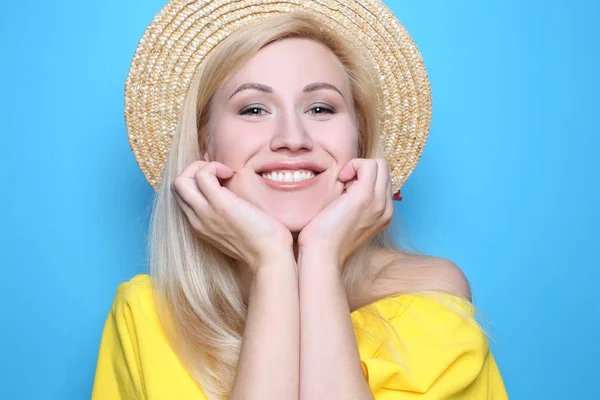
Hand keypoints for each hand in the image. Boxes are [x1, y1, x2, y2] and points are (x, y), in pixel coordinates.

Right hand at [171, 161, 292, 271]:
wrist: (269, 256)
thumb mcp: (234, 230)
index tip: (218, 181)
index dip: (195, 181)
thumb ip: (224, 217)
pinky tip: (230, 174)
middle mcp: (197, 219)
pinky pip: (202, 175)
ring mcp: (205, 212)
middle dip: (193, 171)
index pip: (182, 197)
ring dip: (201, 167)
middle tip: (218, 173)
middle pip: (176, 187)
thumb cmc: (261, 243)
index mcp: (199, 226)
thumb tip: (230, 195)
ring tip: (223, 173)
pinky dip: (214, 167)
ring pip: (180, 180)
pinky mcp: (219, 204)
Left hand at [297, 158, 392, 268]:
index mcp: (383, 214)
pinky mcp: (365, 196)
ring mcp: (378, 202)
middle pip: (384, 170)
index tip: (345, 190)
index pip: (382, 181)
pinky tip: (340, 180)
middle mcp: (386, 208)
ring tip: (343, 185)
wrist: (323, 254)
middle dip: (363, 170)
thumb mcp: (348, 219)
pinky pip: (368, 165)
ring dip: (358, 168)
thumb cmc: (327, 239)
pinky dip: (353, 166)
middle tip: (344, 185)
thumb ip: (356, 204)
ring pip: (379, 164)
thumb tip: (349, 184)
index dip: (363, 178)